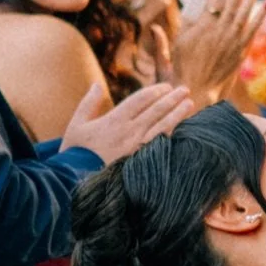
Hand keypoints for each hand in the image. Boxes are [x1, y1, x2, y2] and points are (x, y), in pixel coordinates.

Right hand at [61, 78, 192, 163]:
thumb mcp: (77, 124)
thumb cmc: (75, 152)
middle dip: (172, 99)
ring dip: (177, 114)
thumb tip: (96, 84)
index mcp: (114, 120)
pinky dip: (173, 136)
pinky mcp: (141, 162)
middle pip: (156, 111)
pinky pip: (161, 146)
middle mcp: (130, 132)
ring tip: (190, 104)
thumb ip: (88, 103)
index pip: (141, 100)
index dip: (156, 91)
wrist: (76, 180)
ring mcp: (138, 148)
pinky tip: (183, 130)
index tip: (167, 87)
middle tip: (185, 90)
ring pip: (163, 127)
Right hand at [170, 0, 264, 105]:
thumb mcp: (164, 60)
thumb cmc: (177, 80)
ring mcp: (231, 41)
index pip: (214, 1)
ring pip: (244, 11)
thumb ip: (160, 42)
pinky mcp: (240, 51)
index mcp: (199, 28)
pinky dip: (260, 15)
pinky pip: (253, 28)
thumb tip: (153, 28)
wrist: (197, 98)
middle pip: (232, 0)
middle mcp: (217, 32)